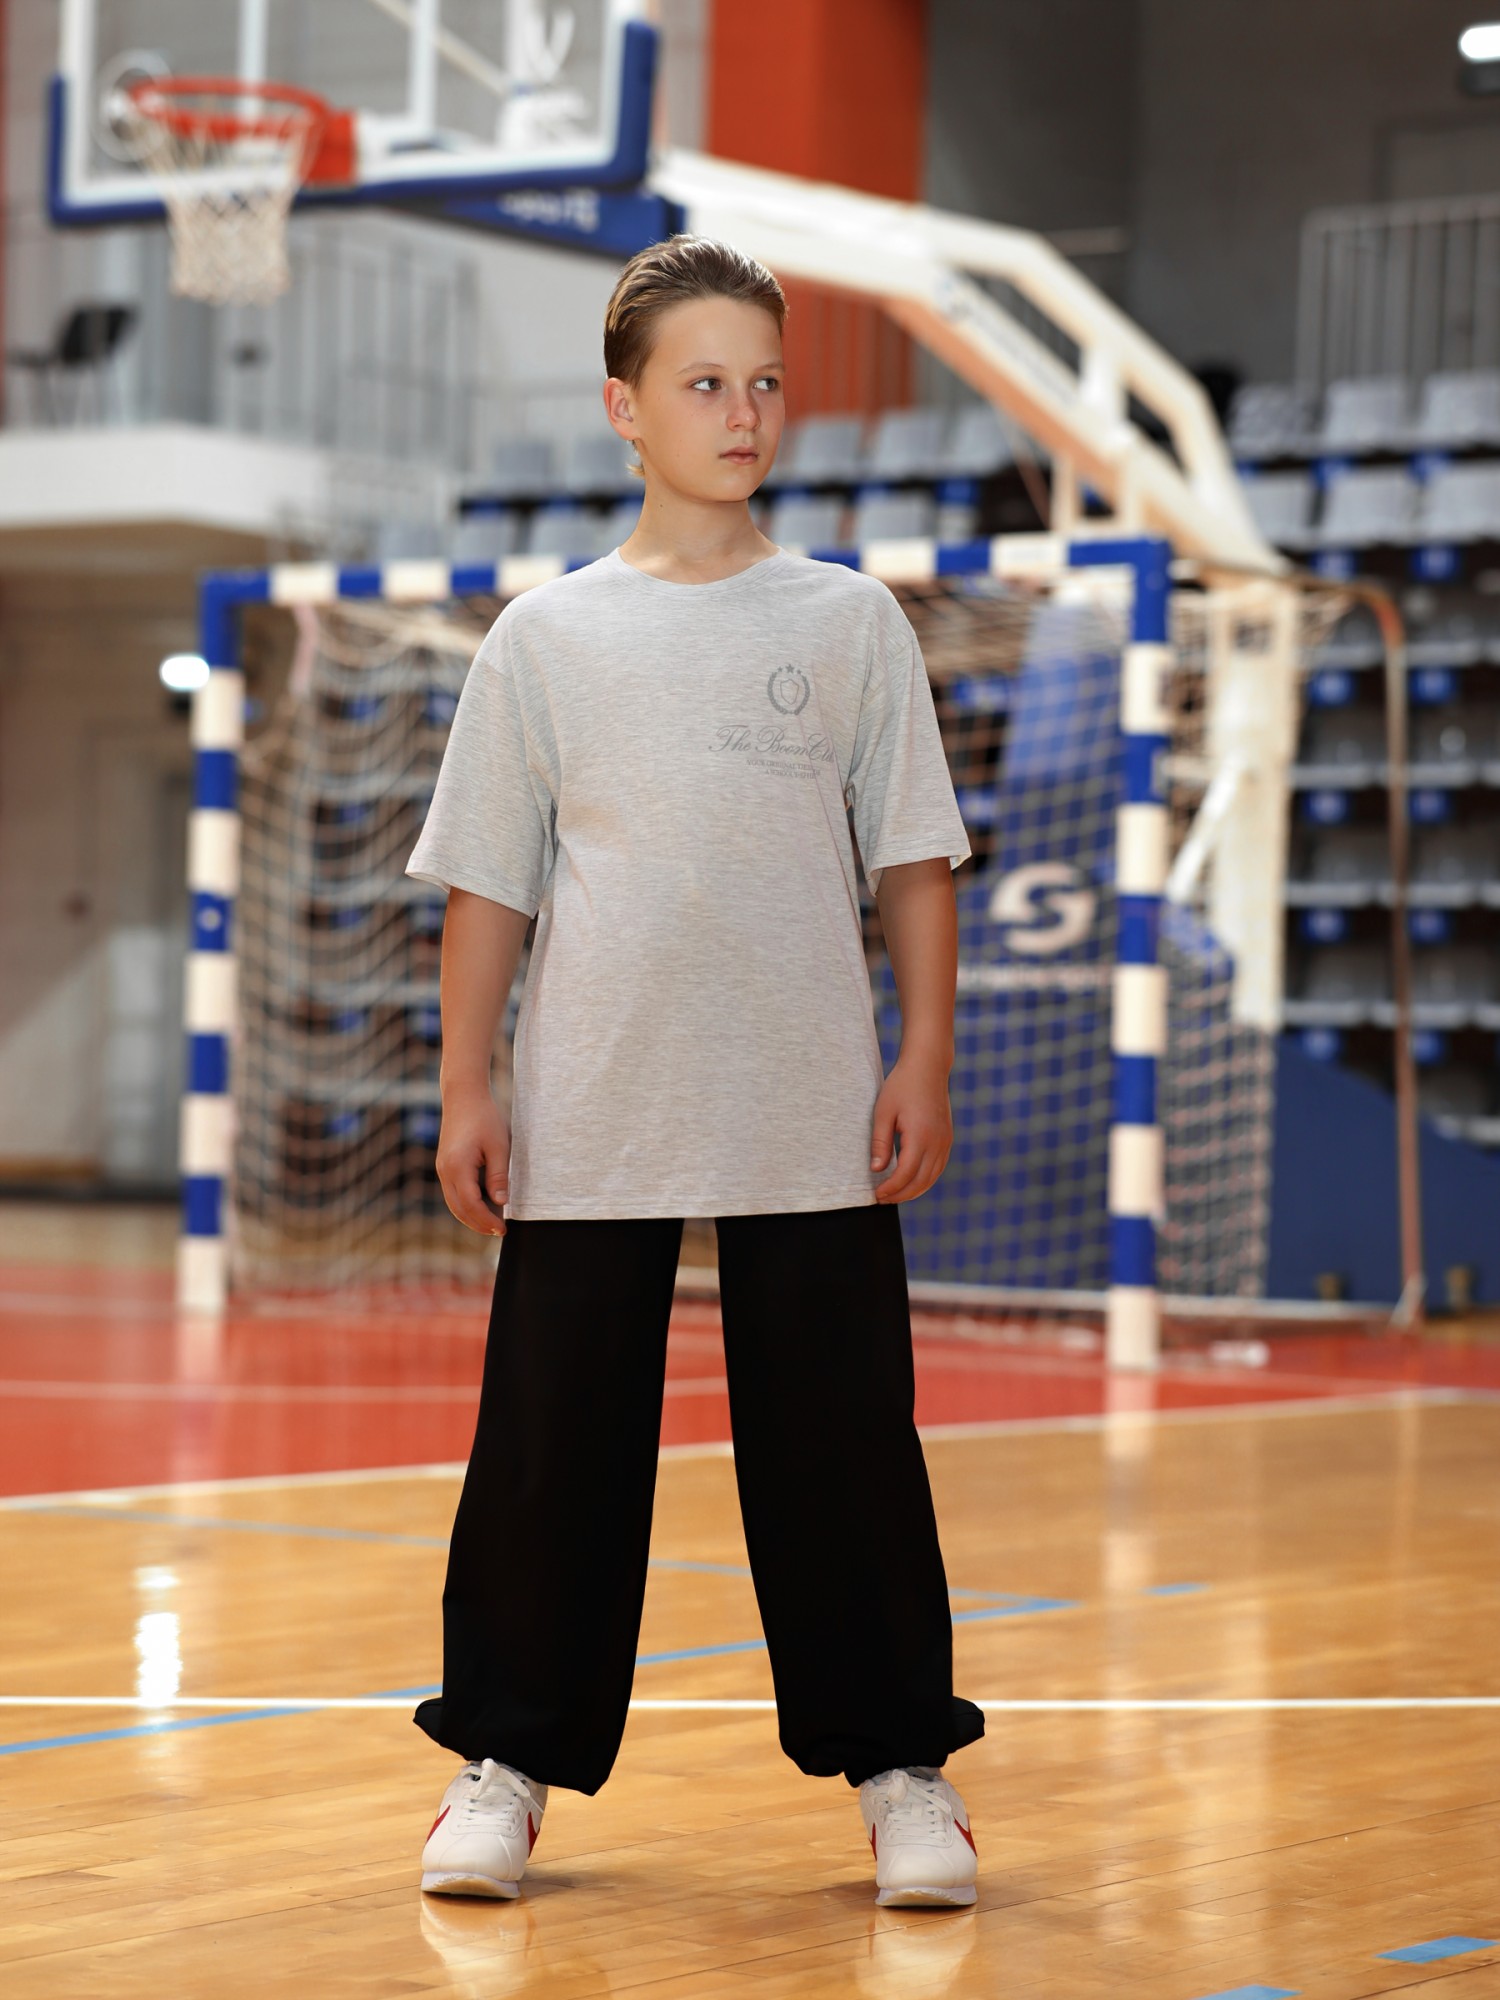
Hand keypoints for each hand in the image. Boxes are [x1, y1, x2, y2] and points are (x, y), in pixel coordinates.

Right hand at [436, 1084, 512, 1236]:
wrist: (464, 1097)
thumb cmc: (484, 1118)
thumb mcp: (498, 1147)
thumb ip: (498, 1176)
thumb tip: (501, 1203)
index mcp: (457, 1167)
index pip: (471, 1205)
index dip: (486, 1220)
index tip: (502, 1229)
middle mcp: (445, 1171)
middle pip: (459, 1209)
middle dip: (478, 1224)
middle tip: (499, 1232)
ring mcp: (442, 1169)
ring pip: (454, 1204)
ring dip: (471, 1217)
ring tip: (492, 1224)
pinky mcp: (445, 1166)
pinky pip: (453, 1193)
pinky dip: (466, 1205)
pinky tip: (483, 1206)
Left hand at [870, 1053, 952, 1203]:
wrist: (927, 1067)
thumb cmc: (902, 1086)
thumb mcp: (883, 1112)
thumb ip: (880, 1143)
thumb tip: (876, 1170)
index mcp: (920, 1136)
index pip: (905, 1174)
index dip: (891, 1188)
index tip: (877, 1194)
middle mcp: (937, 1142)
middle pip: (920, 1181)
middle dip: (901, 1194)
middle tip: (883, 1199)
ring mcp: (945, 1141)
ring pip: (932, 1177)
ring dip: (914, 1190)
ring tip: (895, 1195)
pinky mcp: (947, 1138)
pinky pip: (938, 1167)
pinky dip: (925, 1180)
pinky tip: (911, 1182)